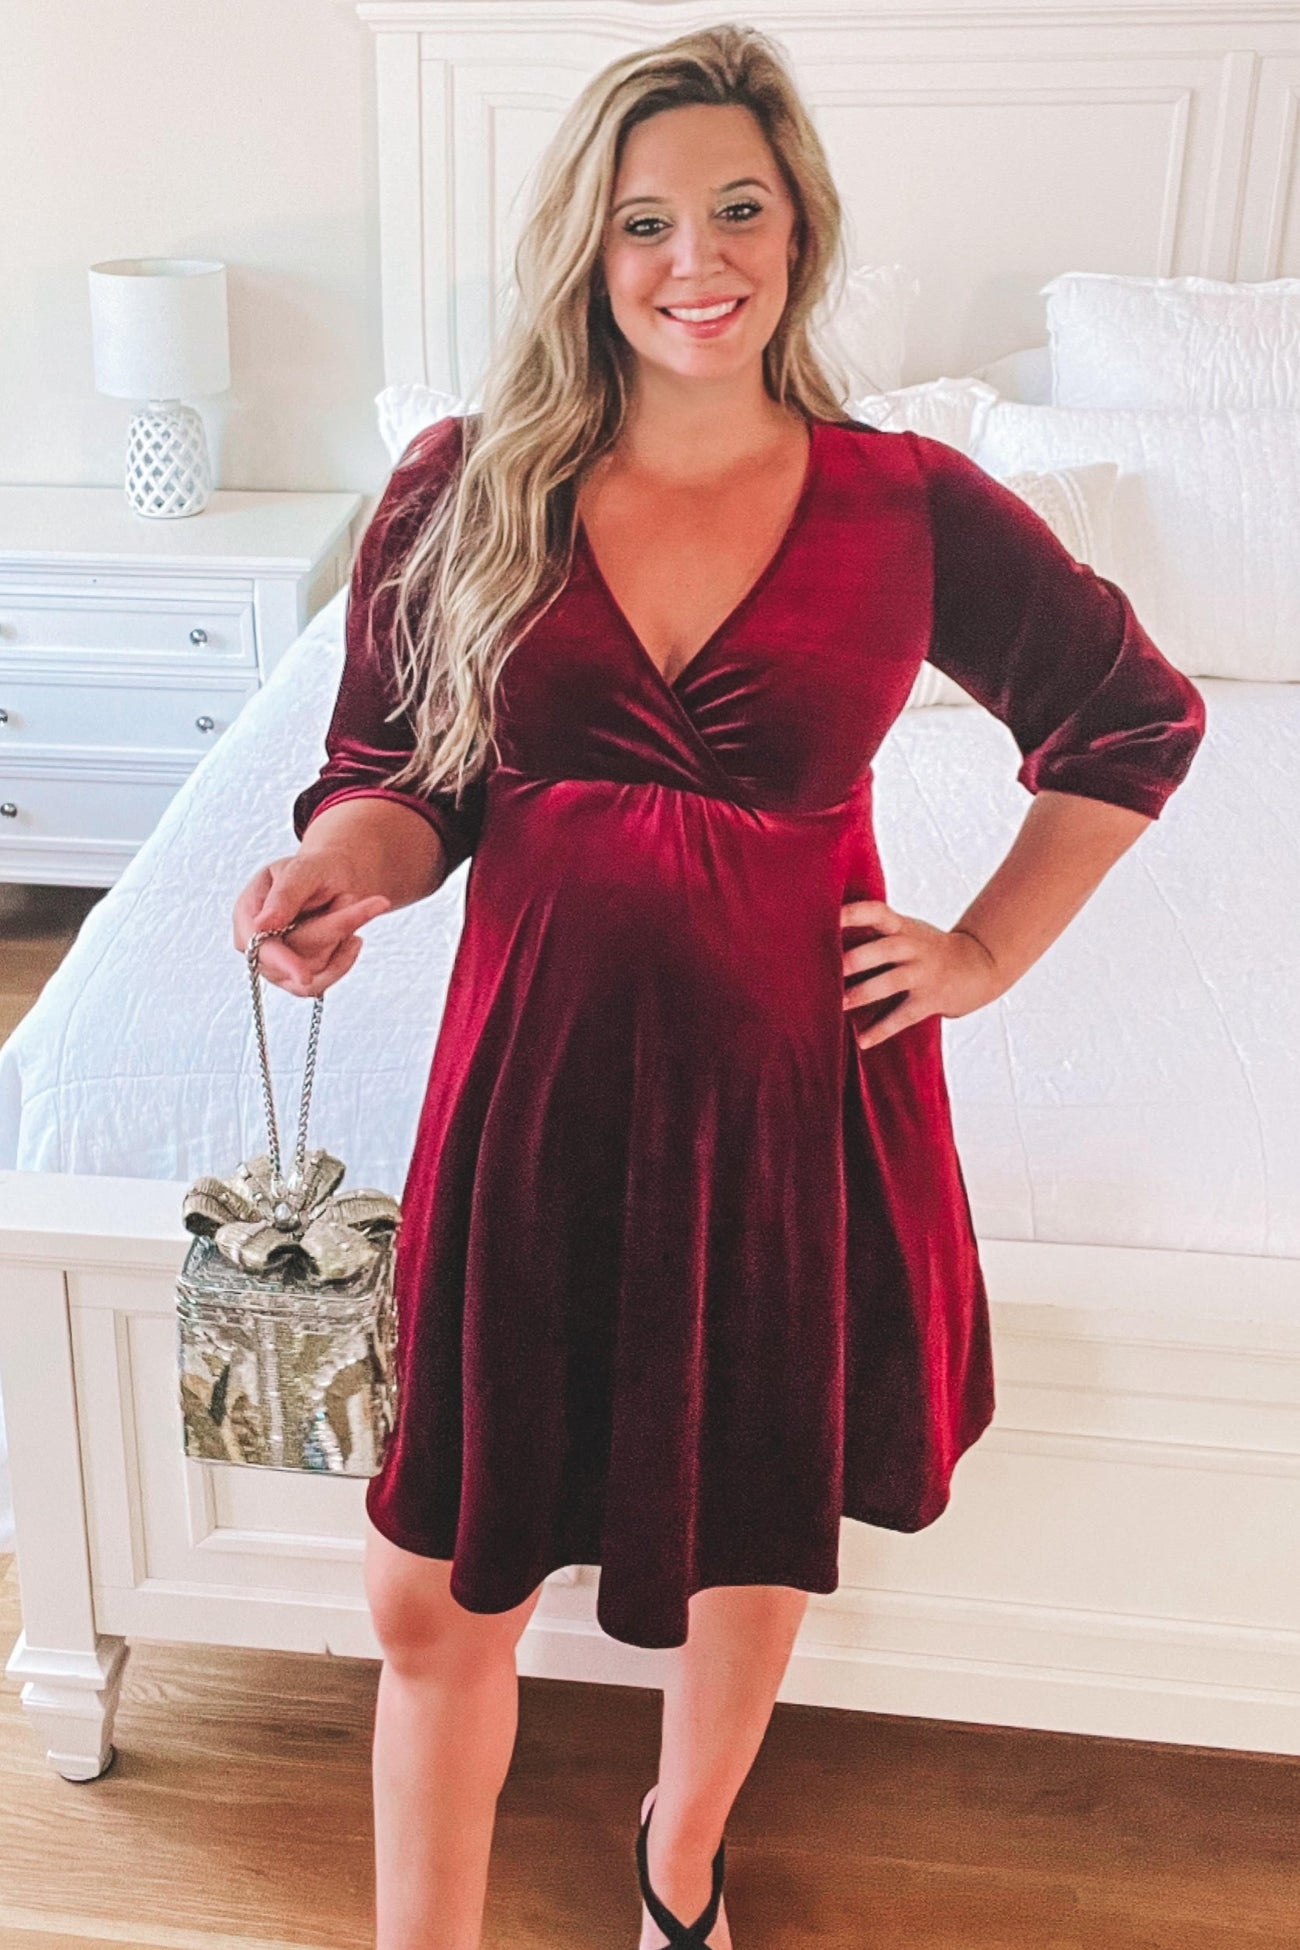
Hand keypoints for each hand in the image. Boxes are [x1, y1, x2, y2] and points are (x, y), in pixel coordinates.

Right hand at [232, 850, 392, 998]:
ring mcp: (274, 965)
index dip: (280, 961)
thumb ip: (284, 894)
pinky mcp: (294, 979)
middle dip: (334, 929)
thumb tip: (259, 925)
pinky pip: (322, 982)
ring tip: (351, 906)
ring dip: (341, 936)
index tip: (303, 975)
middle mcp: (256, 943)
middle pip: (294, 957)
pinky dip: (343, 959)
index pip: (257, 945)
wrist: (335, 881)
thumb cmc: (316, 870)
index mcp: (248, 911)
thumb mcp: (304, 870)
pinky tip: (353, 938)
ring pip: (314, 969)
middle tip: (374, 902)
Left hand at [841, 899, 1002, 1049]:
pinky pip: (903, 1016)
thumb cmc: (928, 948)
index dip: (855, 912)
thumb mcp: (907, 930)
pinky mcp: (931, 999)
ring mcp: (923, 973)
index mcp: (902, 927)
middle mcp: (912, 947)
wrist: (979, 964)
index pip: (878, 912)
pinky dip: (882, 1030)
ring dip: (864, 993)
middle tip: (830, 968)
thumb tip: (823, 939)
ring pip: (891, 982)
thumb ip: (875, 933)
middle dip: (857, 958)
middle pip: (883, 948)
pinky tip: (862, 1041)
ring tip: (839, 1005)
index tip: (832, 915)